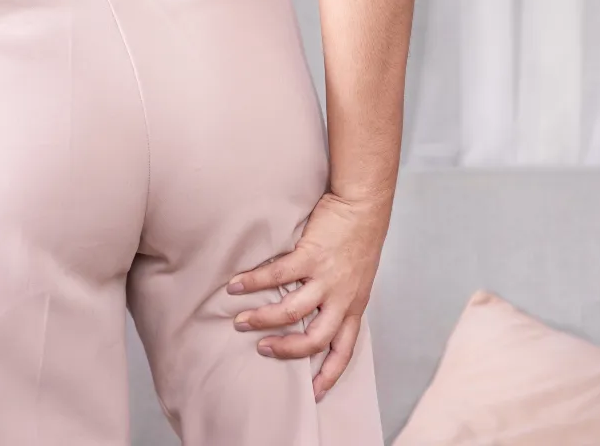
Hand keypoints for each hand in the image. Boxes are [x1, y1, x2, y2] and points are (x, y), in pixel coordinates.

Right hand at [227, 192, 391, 400]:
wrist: (363, 205)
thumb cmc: (358, 240)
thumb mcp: (357, 278)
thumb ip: (339, 297)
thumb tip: (314, 312)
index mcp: (354, 307)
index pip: (344, 350)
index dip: (329, 375)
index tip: (315, 394)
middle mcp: (342, 298)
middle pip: (313, 339)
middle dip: (285, 350)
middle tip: (262, 350)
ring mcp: (326, 278)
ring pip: (291, 311)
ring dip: (263, 318)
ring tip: (242, 320)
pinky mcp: (311, 256)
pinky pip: (277, 275)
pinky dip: (254, 281)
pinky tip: (236, 284)